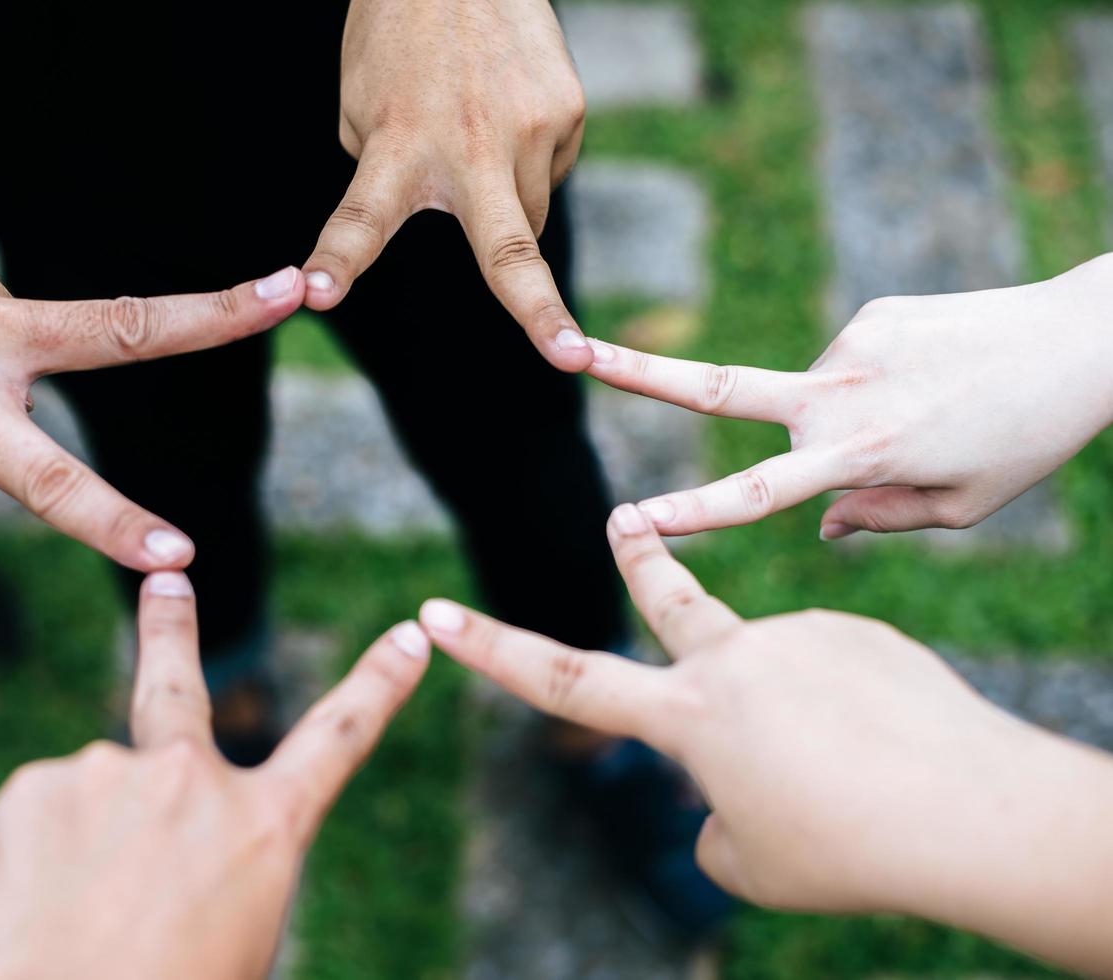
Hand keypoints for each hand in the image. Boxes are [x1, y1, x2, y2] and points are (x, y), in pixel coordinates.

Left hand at [0, 572, 430, 979]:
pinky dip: (34, 859)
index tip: (411, 636)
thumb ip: (216, 859)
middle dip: (171, 624)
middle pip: (176, 684)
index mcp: (264, 828)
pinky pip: (34, 819)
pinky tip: (36, 911)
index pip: (339, 740)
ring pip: (93, 797)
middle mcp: (190, 780)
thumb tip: (165, 844)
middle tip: (165, 582)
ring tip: (76, 920)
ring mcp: (106, 774)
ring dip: (84, 843)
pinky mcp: (31, 789)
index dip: (379, 685)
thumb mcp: (237, 935)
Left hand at [303, 0, 591, 370]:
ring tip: (477, 135)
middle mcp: (469, 144)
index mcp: (398, 146)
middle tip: (572, 358)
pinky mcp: (569, 110)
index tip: (313, 295)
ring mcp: (529, 128)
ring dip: (506, 205)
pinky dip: (530, 159)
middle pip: (508, 250)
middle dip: (541, 314)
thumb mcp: (362, 107)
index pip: (359, 216)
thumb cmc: (397, 41)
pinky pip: (554, 169)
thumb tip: (445, 223)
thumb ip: (389, 175)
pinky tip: (505, 110)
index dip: (337, 260)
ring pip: (530, 216)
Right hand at [419, 506, 1112, 973]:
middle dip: (638, 558)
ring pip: (773, 678)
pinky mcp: (859, 630)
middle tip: (621, 522)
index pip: (567, 678)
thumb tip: (730, 782)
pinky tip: (882, 747)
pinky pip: (832, 675)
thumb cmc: (848, 849)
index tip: (434, 612)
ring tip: (848, 775)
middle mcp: (734, 657)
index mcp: (689, 715)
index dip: (492, 649)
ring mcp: (798, 634)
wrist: (972, 809)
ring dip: (793, 722)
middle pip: (667, 596)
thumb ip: (716, 817)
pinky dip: (844, 714)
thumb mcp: (752, 862)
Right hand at [582, 254, 1112, 536]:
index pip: (754, 495)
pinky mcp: (868, 313)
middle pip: (715, 388)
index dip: (687, 516)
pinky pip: (848, 362)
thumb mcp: (961, 507)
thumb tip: (821, 521)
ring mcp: (849, 347)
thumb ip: (877, 517)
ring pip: (812, 399)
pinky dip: (875, 383)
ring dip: (848, 418)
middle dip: (634, 370)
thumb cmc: (1026, 439)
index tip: (628, 522)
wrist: (1085, 339)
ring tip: (931, 414)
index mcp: (861, 456)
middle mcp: (838, 396)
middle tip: (566, 348)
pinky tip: (933, 378)